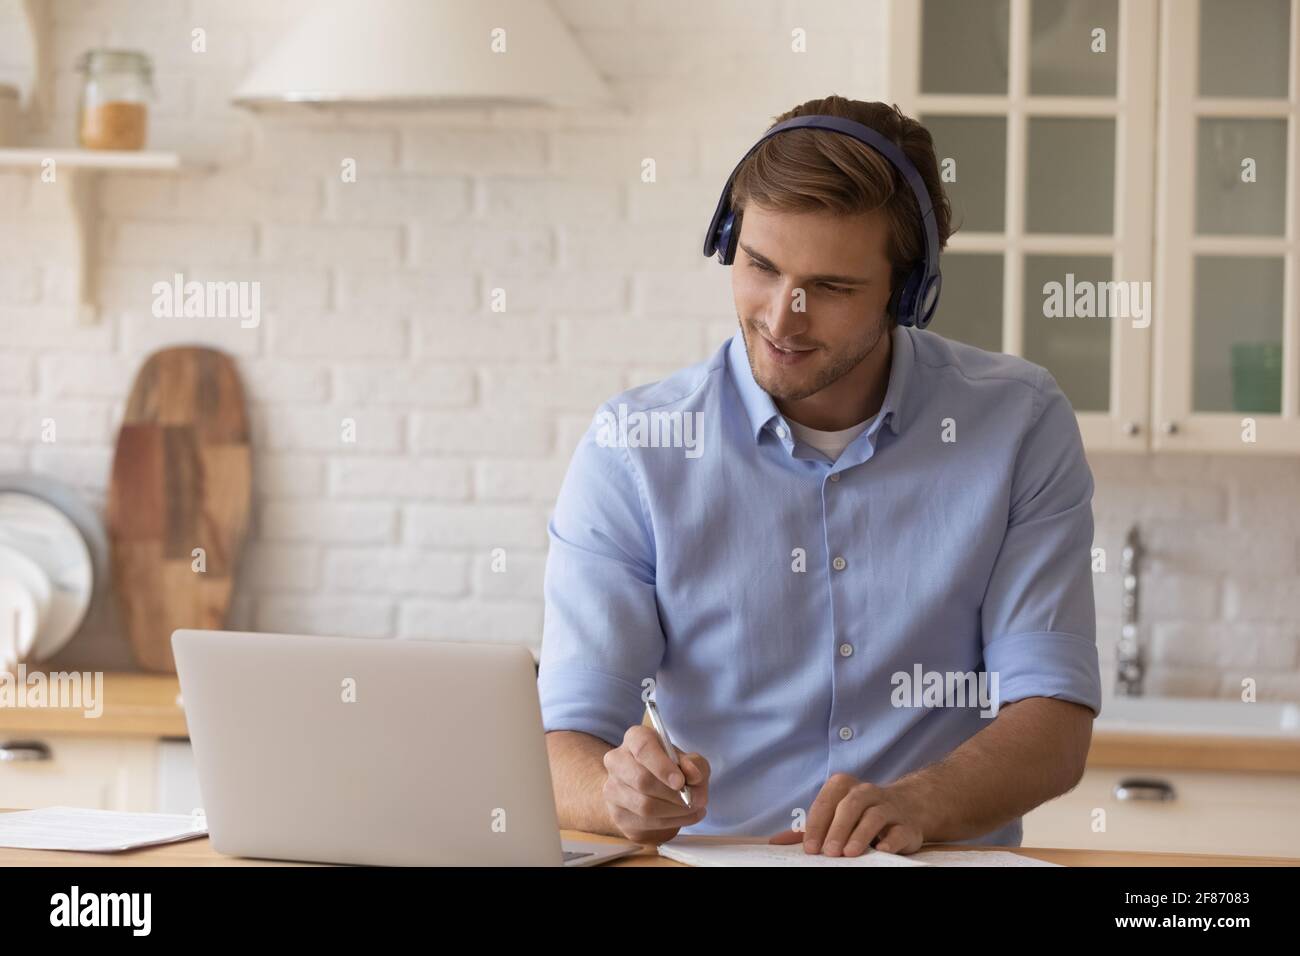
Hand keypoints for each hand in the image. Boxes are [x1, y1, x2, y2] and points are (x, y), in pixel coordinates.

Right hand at [601, 724, 708, 844]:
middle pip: (642, 780)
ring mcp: (613, 789)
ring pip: (643, 806)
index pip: (643, 748)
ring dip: (675, 811)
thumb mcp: (689, 760)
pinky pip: (644, 823)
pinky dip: (670, 822)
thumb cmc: (672, 769)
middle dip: (674, 794)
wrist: (652, 790)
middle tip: (696, 799)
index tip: (680, 782)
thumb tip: (693, 776)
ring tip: (693, 808)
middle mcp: (617, 761)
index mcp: (634, 738)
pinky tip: (684, 816)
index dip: (662, 766)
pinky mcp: (617, 814)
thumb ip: (695, 764)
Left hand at [769, 774, 925, 855]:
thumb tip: (776, 842)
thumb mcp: (833, 816)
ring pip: (874, 815)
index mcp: (844, 787)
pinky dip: (891, 840)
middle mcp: (866, 792)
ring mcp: (888, 807)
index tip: (810, 848)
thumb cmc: (859, 814)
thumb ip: (808, 828)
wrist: (904, 810)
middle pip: (851, 805)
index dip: (816, 824)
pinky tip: (881, 849)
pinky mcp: (906, 825)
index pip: (826, 802)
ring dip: (860, 834)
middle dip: (837, 829)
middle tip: (829, 852)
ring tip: (850, 853)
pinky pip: (899, 830)